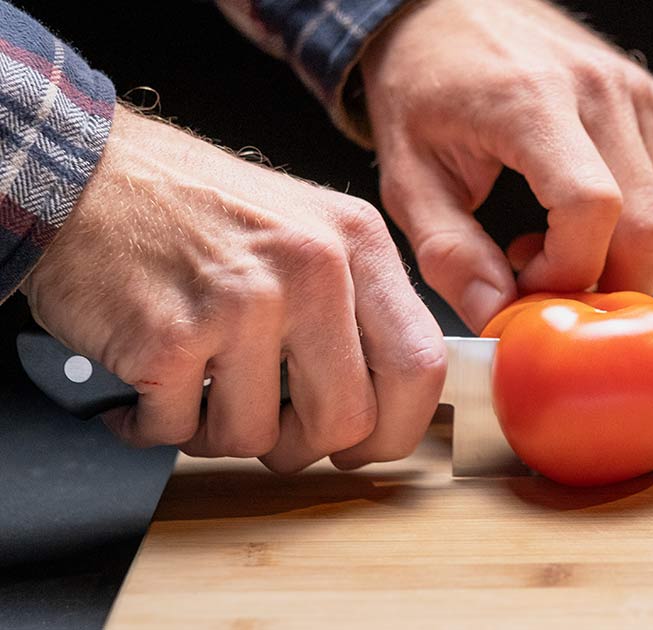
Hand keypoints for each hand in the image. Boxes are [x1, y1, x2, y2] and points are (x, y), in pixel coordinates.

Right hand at [22, 107, 445, 471]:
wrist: (81, 173)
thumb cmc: (193, 208)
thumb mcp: (307, 226)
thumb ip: (358, 303)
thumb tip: (391, 398)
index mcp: (357, 242)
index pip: (420, 366)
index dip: (397, 428)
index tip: (368, 444)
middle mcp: (312, 268)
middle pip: (346, 422)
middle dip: (305, 446)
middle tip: (272, 428)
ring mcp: (242, 304)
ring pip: (256, 438)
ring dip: (218, 432)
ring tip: (197, 386)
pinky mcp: (169, 338)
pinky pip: (178, 433)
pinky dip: (154, 425)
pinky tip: (147, 383)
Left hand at [361, 0, 652, 331]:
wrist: (444, 10)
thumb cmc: (421, 85)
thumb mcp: (407, 177)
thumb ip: (450, 253)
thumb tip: (498, 316)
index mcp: (530, 102)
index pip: (590, 208)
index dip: (567, 270)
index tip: (524, 288)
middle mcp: (595, 90)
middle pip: (646, 223)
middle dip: (606, 284)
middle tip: (546, 294)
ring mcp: (629, 90)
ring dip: (612, 257)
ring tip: (542, 248)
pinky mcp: (644, 98)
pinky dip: (621, 226)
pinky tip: (563, 218)